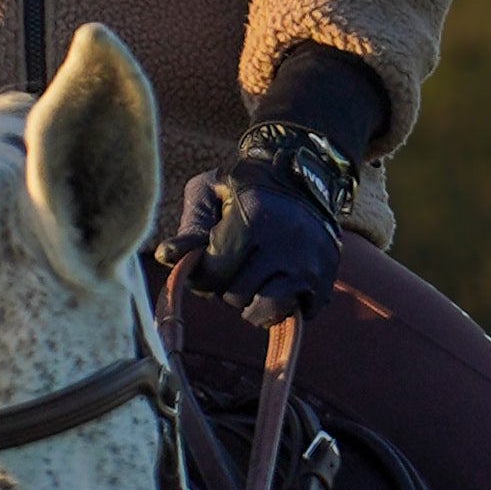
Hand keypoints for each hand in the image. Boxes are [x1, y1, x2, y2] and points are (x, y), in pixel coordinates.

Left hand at [159, 162, 340, 327]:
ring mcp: (308, 265)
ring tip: (253, 279)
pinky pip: (295, 315)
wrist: (306, 174)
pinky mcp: (324, 280)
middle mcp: (283, 245)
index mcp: (251, 218)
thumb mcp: (211, 191)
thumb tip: (166, 258)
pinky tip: (278, 280)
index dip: (202, 273)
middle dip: (227, 286)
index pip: (214, 273)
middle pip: (236, 296)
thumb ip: (189, 227)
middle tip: (235, 264)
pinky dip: (282, 305)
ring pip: (265, 312)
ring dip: (252, 303)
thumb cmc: (247, 184)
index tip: (207, 259)